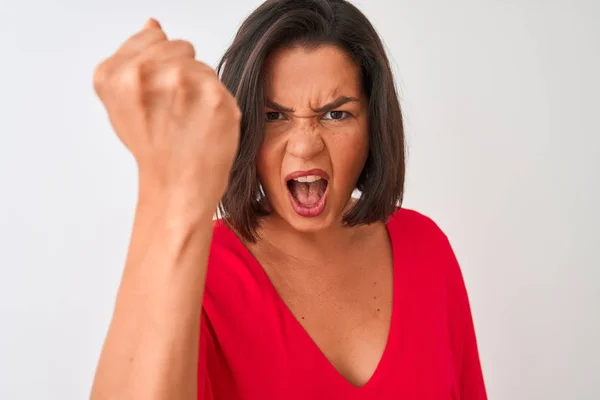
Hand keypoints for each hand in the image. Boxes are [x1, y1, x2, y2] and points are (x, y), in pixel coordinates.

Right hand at [93, 18, 240, 210]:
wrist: (177, 187)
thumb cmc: (153, 148)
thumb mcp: (122, 103)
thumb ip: (133, 58)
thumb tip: (152, 24)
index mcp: (114, 74)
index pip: (152, 36)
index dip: (158, 65)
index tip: (155, 95)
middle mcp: (145, 74)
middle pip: (179, 47)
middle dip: (180, 74)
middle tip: (173, 110)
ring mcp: (182, 84)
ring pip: (201, 66)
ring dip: (199, 88)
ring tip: (187, 119)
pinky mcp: (215, 97)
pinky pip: (220, 83)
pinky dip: (216, 102)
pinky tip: (205, 124)